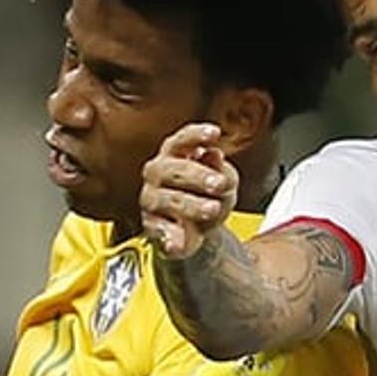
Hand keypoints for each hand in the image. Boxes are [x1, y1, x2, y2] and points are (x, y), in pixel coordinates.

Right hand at [141, 123, 239, 258]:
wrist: (200, 232)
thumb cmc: (208, 196)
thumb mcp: (225, 182)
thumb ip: (222, 170)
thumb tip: (215, 155)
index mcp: (176, 153)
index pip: (183, 139)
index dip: (197, 135)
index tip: (215, 133)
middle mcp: (159, 172)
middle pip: (174, 169)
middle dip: (198, 175)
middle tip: (219, 184)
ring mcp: (152, 198)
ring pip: (168, 199)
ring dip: (192, 205)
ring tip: (212, 209)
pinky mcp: (151, 225)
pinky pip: (160, 230)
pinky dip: (170, 237)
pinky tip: (179, 241)